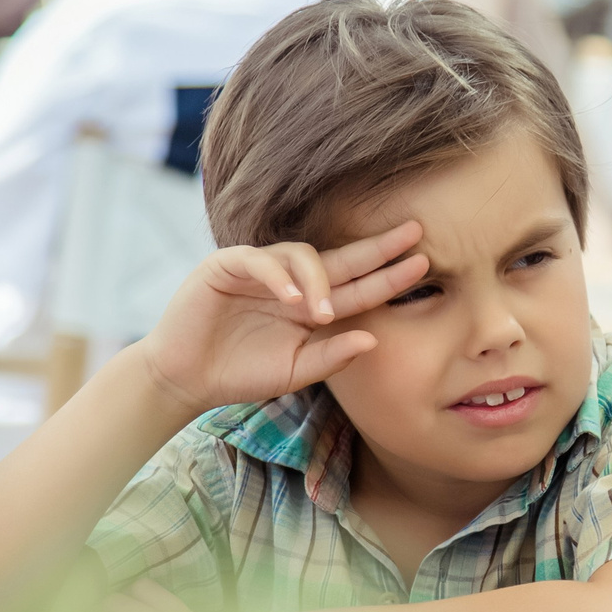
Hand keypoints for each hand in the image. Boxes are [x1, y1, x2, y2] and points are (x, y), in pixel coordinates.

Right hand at [136, 222, 427, 416]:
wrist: (189, 379)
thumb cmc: (242, 374)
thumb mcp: (296, 372)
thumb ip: (332, 357)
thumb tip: (373, 338)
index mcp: (311, 306)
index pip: (357, 286)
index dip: (388, 276)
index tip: (423, 264)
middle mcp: (291, 282)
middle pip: (340, 258)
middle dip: (375, 247)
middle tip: (412, 233)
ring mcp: (260, 270)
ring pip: (301, 255)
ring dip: (318, 281)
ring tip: (324, 313)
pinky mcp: (226, 266)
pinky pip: (259, 261)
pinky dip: (277, 278)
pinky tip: (292, 299)